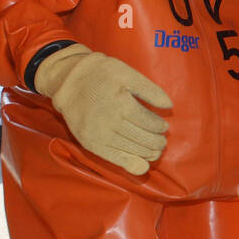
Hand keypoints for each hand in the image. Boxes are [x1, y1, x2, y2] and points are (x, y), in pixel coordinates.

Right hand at [34, 44, 173, 175]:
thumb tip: (169, 105)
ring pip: (132, 151)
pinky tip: (143, 165)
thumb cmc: (101, 74)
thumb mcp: (127, 73)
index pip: (150, 123)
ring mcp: (100, 136)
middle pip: (144, 139)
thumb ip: (150, 89)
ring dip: (148, 152)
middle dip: (157, 141)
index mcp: (122, 104)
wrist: (69, 82)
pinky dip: (132, 165)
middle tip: (161, 140)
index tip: (163, 126)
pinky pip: (115, 160)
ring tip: (155, 150)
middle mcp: (111, 123)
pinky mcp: (91, 144)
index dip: (160, 126)